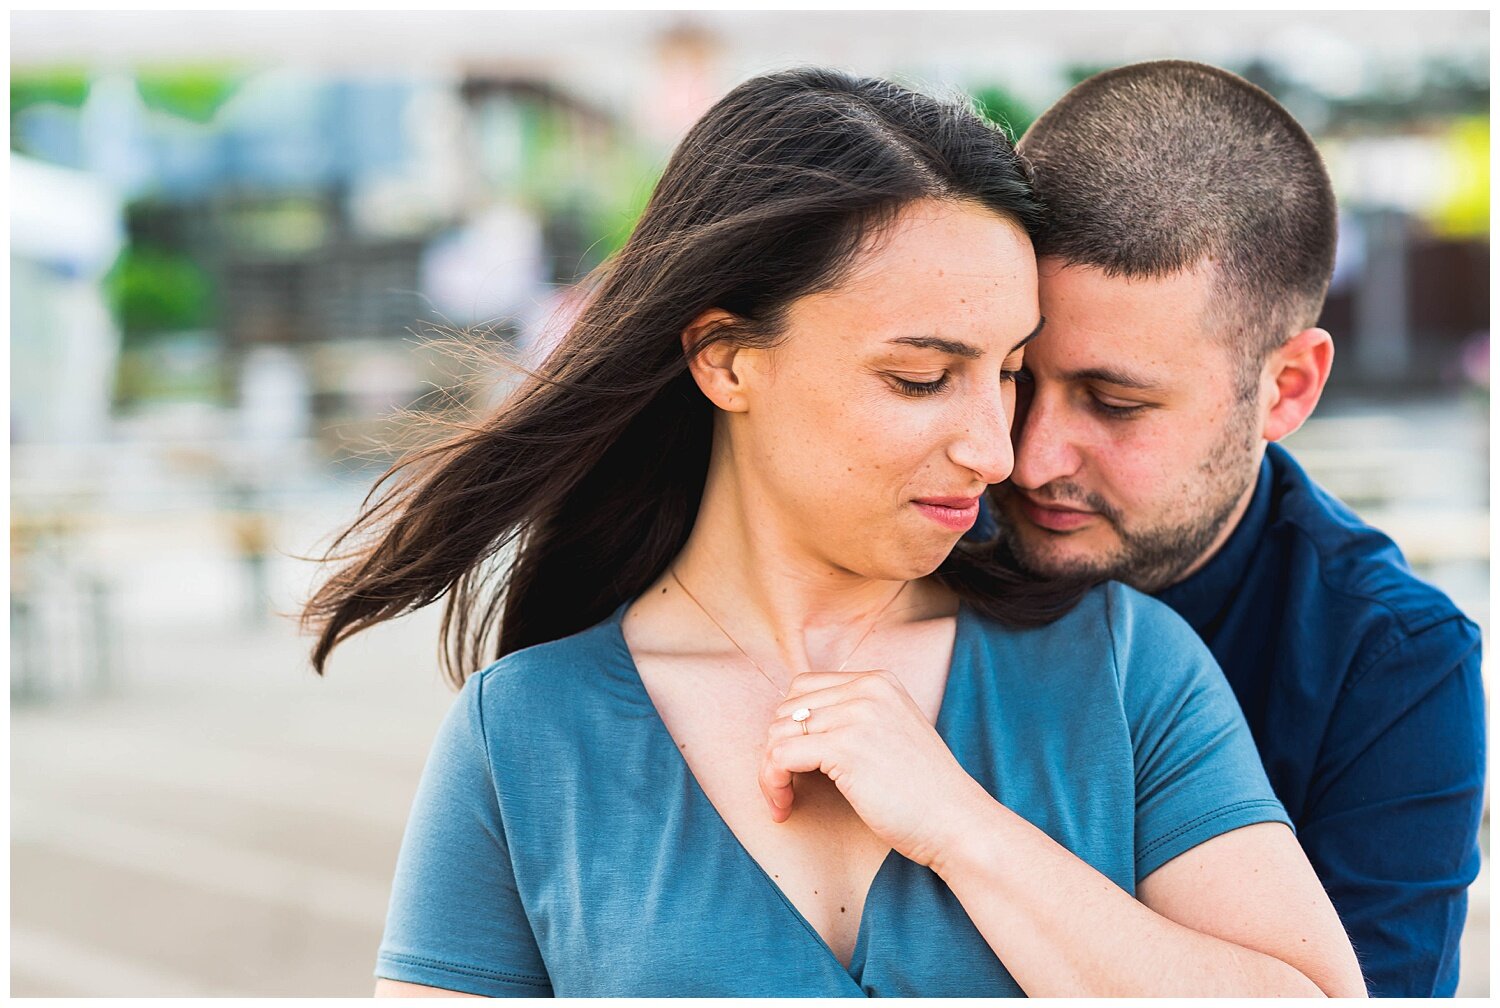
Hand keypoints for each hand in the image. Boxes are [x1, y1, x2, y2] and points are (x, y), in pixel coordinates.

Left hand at [759, 669, 990, 867]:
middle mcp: (867, 689)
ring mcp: (857, 715)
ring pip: (777, 733)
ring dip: (770, 771)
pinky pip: (780, 757)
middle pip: (786, 710)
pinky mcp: (846, 747)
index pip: (803, 688)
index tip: (793, 764)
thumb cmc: (924, 793)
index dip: (789, 728)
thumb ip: (854, 720)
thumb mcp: (892, 735)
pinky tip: (784, 806)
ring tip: (784, 800)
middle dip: (776, 750)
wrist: (958, 823)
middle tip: (785, 788)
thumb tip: (792, 730)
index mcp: (878, 682)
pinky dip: (772, 783)